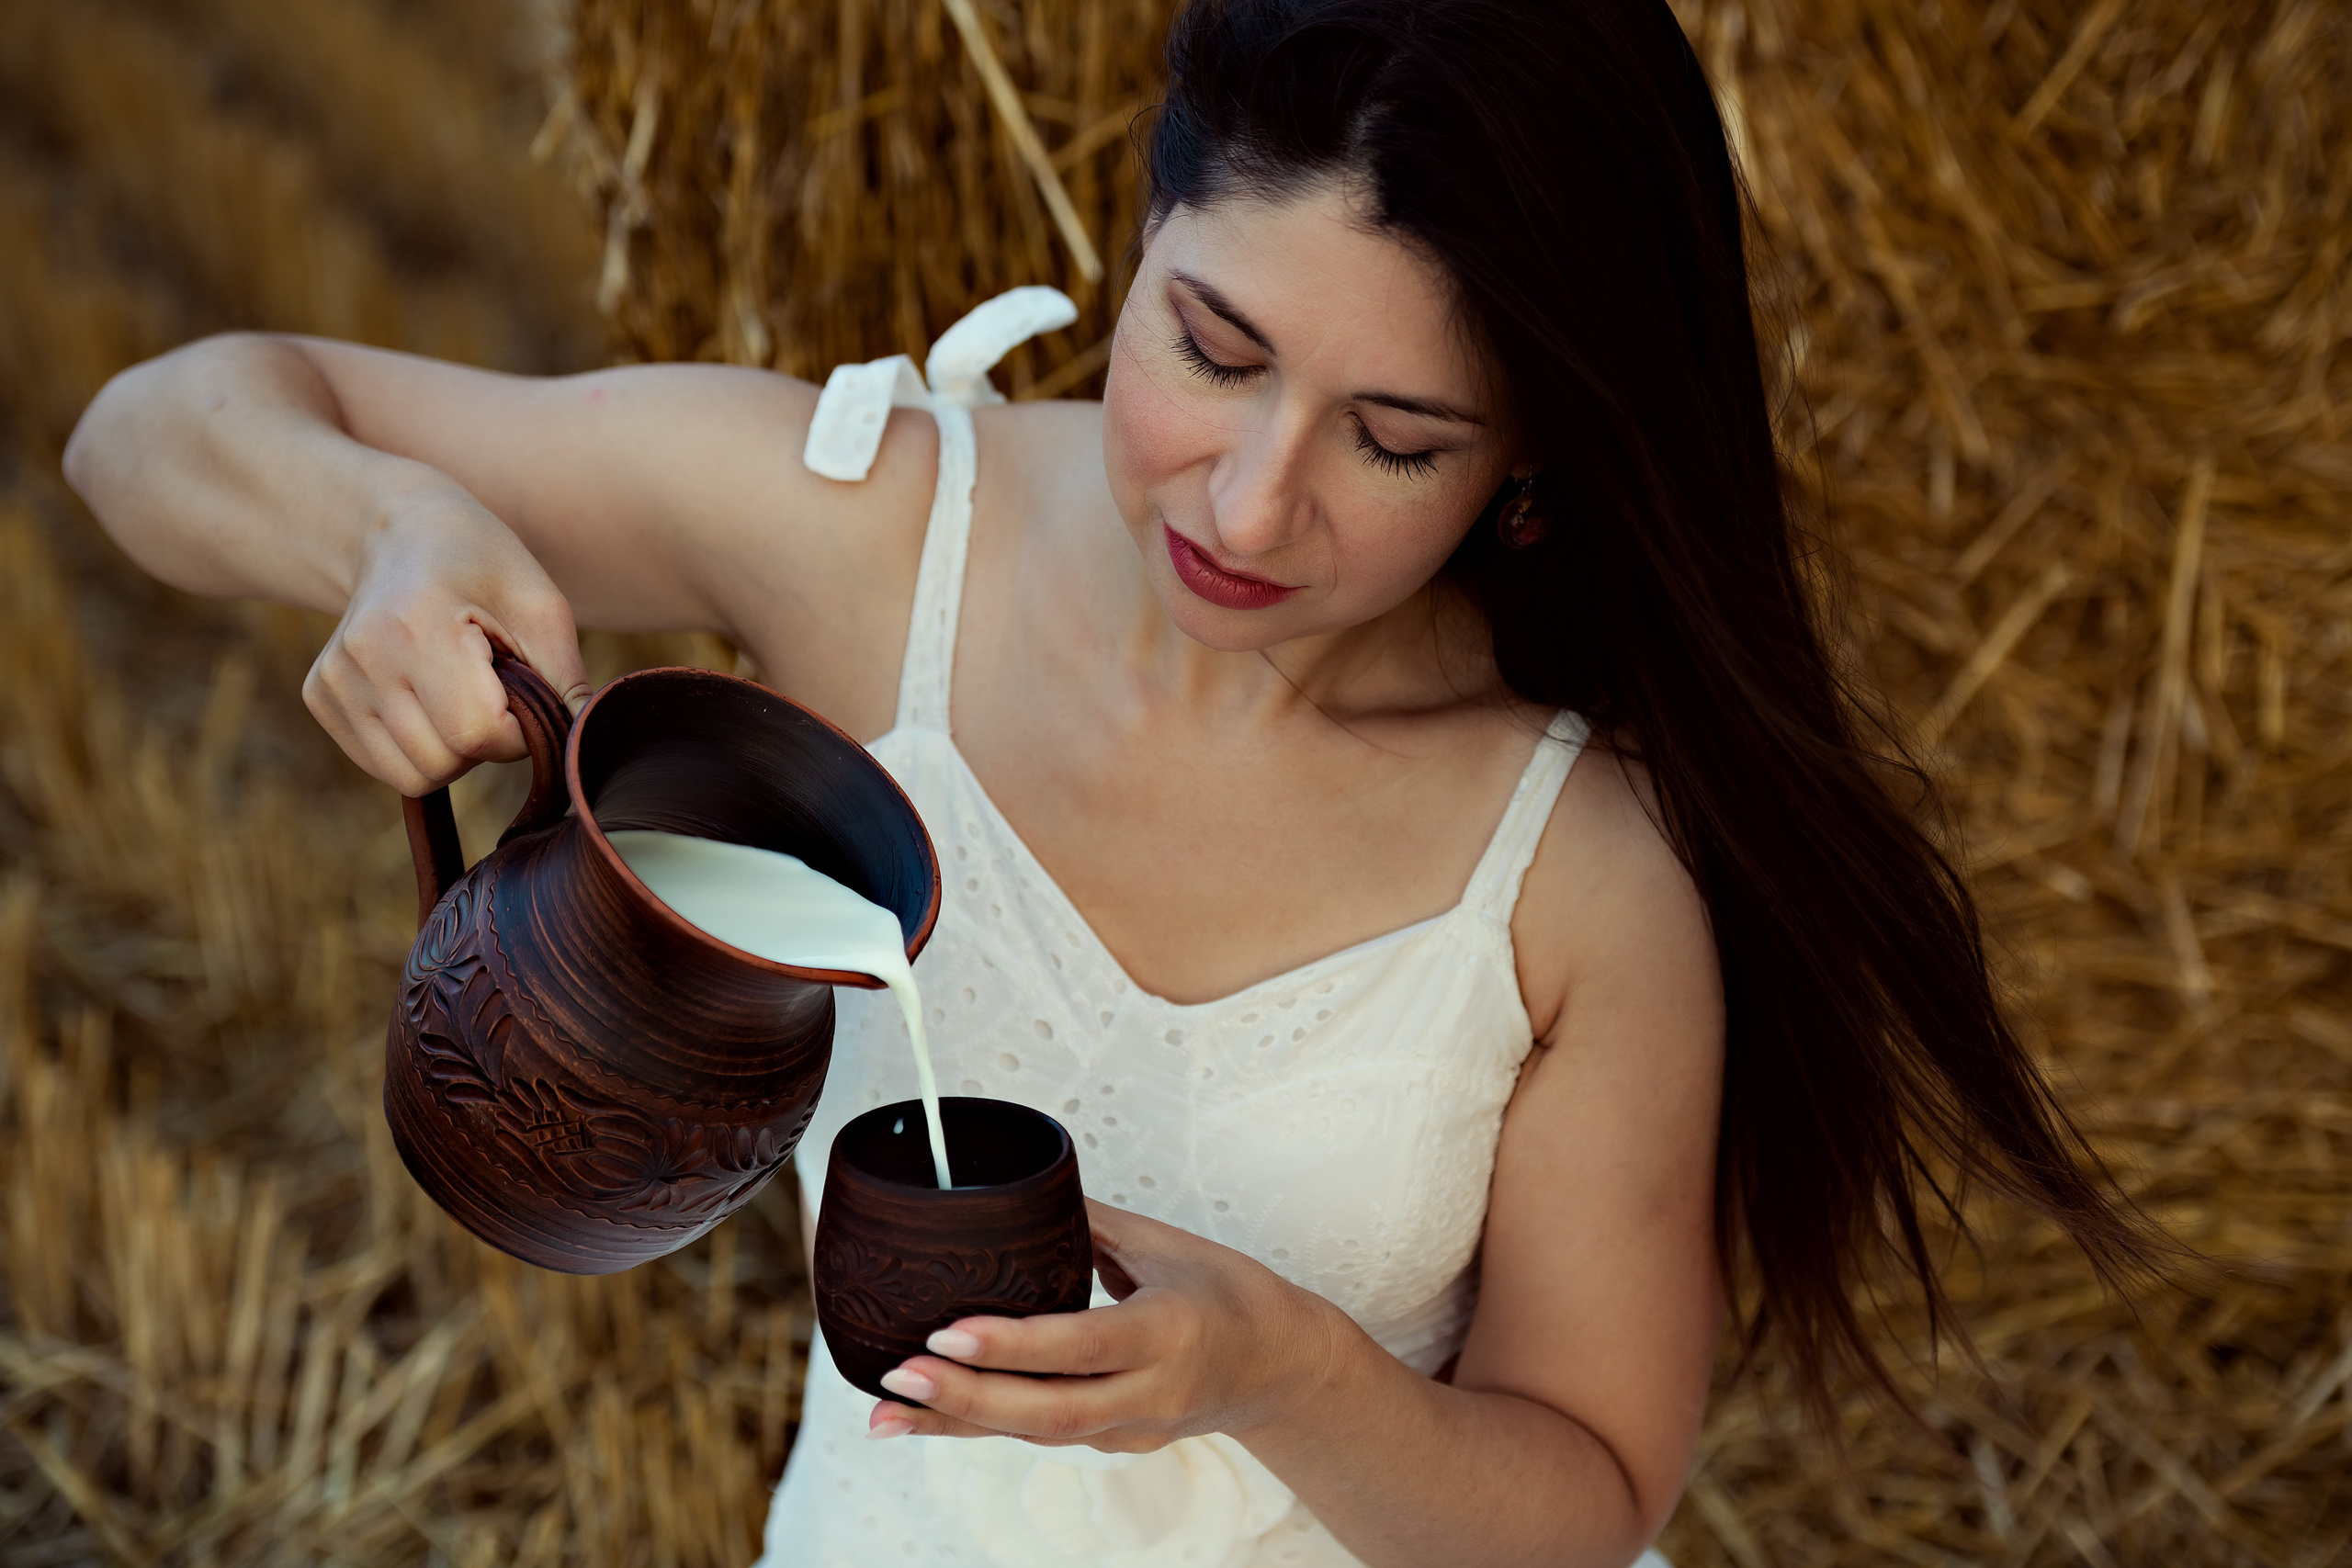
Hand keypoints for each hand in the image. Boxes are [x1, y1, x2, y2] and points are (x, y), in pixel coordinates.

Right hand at [303, 482, 589, 794]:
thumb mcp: (539, 604)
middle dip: (483, 743)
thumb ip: (564, 678)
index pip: (476, 732)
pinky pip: (384, 766)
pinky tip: (426, 698)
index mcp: (416, 625)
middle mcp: (362, 656)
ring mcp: (333, 680)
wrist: (401, 533)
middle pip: (442, 762)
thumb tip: (584, 745)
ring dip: (451, 751)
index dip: (515, 732)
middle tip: (489, 688)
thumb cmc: (481, 564)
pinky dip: (417, 749)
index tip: (520, 692)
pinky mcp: (320, 698)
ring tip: (457, 691)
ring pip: (411, 775)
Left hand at [866, 1199, 1345, 1450]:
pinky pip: (1044, 1436)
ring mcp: (1134, 1428)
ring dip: (958, 1425)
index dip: (1011, 1345)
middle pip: (1048, 1410)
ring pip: (1037, 1433)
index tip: (945, 1330)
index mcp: (1169, 1332)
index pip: (1081, 1344)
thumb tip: (1012, 1187)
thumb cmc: (1229, 1291)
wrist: (1284, 1366)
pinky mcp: (1118, 1442)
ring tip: (885, 1415)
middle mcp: (1151, 1391)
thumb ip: (1089, 1222)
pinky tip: (926, 1417)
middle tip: (896, 1378)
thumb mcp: (1166, 1244)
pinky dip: (984, 1426)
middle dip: (965, 1399)